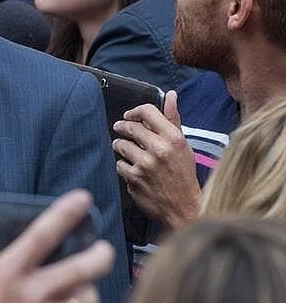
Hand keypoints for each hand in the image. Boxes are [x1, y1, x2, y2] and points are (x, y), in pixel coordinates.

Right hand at [0, 190, 112, 302]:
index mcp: (8, 272)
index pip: (44, 233)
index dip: (67, 212)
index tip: (82, 199)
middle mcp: (35, 293)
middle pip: (85, 266)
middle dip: (101, 254)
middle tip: (101, 251)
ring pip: (91, 301)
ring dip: (93, 293)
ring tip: (88, 291)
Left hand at [112, 90, 199, 230]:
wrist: (184, 207)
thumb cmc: (184, 175)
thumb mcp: (183, 146)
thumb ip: (173, 120)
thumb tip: (170, 95)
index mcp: (174, 138)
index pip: (147, 112)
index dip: (134, 111)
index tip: (129, 116)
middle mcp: (159, 149)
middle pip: (130, 127)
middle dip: (123, 127)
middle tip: (120, 129)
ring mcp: (145, 164)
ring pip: (120, 145)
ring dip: (120, 146)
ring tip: (127, 151)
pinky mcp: (134, 178)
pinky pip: (119, 164)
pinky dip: (123, 166)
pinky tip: (133, 169)